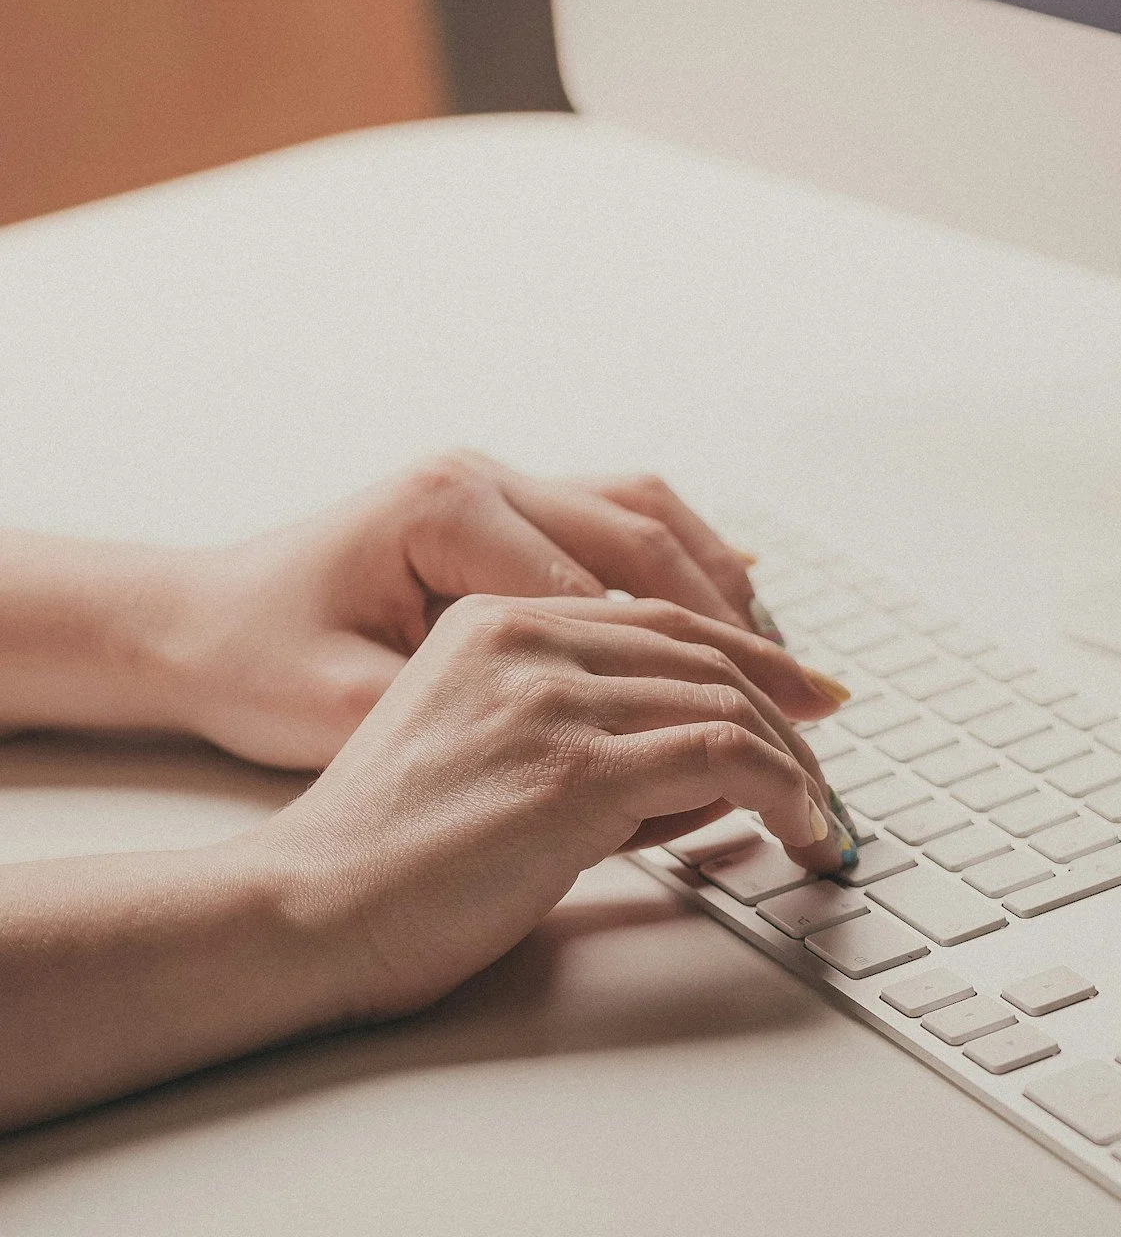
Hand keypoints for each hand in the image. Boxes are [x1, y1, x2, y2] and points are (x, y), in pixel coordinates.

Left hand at [159, 452, 816, 769]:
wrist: (188, 619)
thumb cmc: (254, 666)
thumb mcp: (348, 709)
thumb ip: (479, 722)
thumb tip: (598, 760)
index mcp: (446, 511)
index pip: (606, 593)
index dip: (692, 671)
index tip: (752, 737)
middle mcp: (482, 476)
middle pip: (651, 542)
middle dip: (743, 628)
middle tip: (815, 700)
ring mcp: (498, 480)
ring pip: (653, 515)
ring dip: (730, 588)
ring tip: (791, 663)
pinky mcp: (507, 502)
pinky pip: (627, 514)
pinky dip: (692, 558)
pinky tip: (742, 604)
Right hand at [242, 593, 852, 1024]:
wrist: (310, 908)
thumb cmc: (393, 858)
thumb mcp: (495, 759)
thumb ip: (596, 742)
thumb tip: (716, 769)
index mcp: (496, 623)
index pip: (663, 621)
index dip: (753, 657)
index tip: (809, 697)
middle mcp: (526, 642)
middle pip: (706, 654)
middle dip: (789, 713)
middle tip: (829, 771)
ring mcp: (551, 701)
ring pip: (726, 702)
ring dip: (795, 765)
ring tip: (818, 819)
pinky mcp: (574, 770)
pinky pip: (722, 757)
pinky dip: (782, 790)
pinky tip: (797, 828)